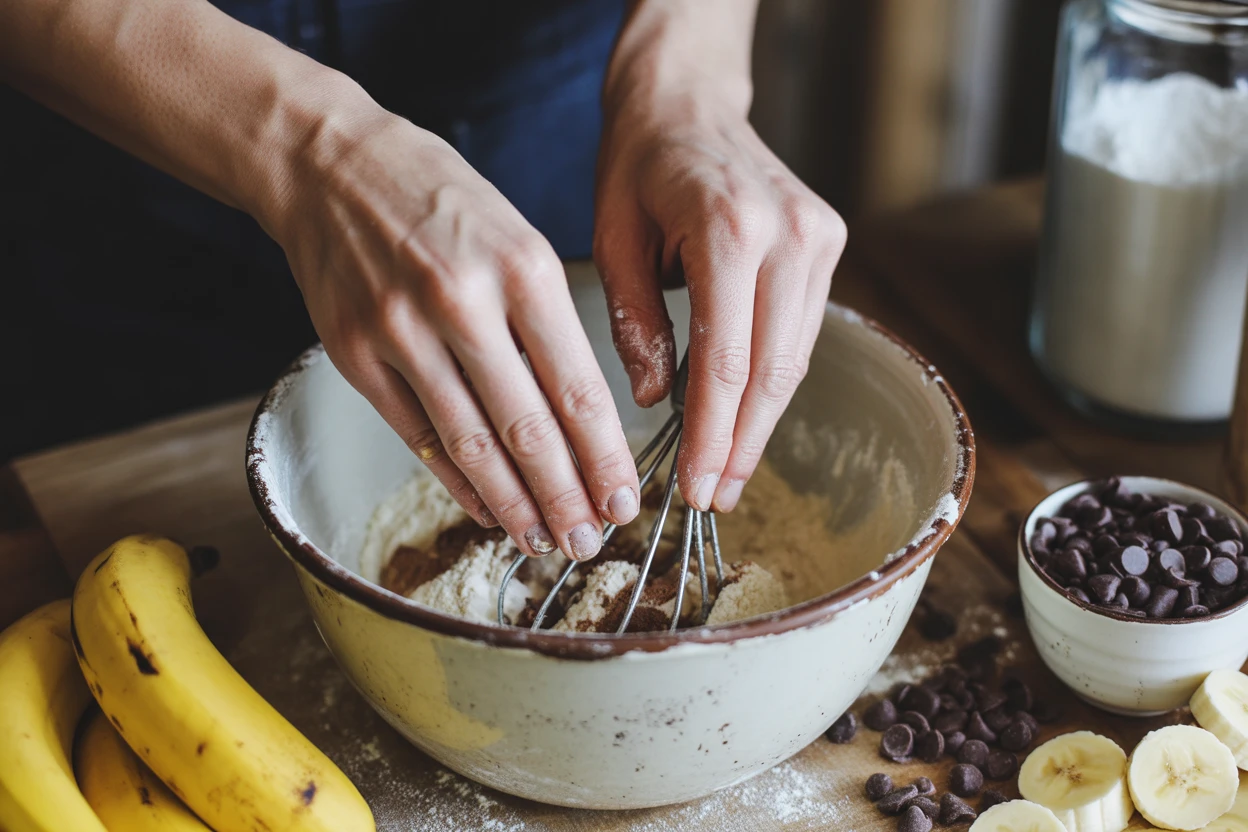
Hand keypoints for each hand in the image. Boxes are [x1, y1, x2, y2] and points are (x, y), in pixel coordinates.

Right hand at [273, 110, 640, 559]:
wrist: (329, 163)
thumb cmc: (440, 199)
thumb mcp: (516, 236)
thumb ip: (548, 321)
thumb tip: (580, 419)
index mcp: (521, 268)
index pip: (576, 387)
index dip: (604, 458)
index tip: (624, 501)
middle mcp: (461, 302)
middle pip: (525, 429)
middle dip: (564, 499)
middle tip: (587, 543)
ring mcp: (401, 331)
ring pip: (469, 444)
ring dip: (512, 505)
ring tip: (541, 542)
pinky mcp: (355, 354)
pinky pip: (418, 435)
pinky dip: (456, 480)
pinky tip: (486, 508)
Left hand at [595, 89, 846, 512]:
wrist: (688, 100)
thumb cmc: (638, 167)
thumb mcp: (613, 239)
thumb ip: (637, 323)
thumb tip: (658, 399)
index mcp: (731, 230)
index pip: (727, 360)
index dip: (712, 433)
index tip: (696, 488)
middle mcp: (791, 234)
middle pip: (772, 369)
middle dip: (740, 443)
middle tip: (714, 498)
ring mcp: (819, 238)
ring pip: (795, 357)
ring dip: (760, 422)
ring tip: (727, 474)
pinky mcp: (828, 243)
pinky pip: (801, 331)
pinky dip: (773, 381)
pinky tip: (745, 419)